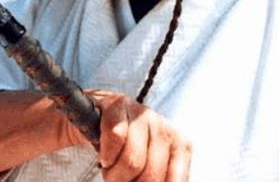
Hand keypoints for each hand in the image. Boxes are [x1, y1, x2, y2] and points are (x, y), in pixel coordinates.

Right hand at [69, 90, 191, 181]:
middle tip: (118, 180)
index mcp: (180, 145)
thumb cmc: (126, 150)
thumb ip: (157, 178)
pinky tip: (105, 156)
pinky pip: (116, 136)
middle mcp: (164, 127)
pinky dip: (107, 155)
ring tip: (111, 169)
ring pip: (132, 160)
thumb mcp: (148, 167)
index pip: (174, 181)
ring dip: (115, 175)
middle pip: (150, 176)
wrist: (98, 119)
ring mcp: (142, 114)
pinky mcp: (118, 105)